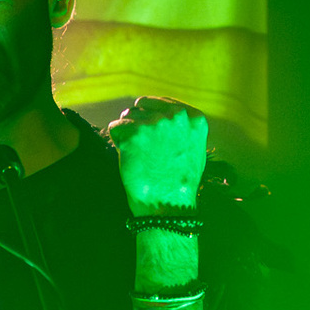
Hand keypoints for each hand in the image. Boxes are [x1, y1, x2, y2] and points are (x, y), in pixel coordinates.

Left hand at [108, 96, 207, 214]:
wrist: (168, 205)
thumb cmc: (180, 182)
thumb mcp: (194, 148)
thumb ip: (183, 128)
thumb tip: (166, 116)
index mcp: (193, 117)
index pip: (161, 103)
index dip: (151, 118)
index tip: (152, 136)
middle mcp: (175, 116)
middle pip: (142, 106)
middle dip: (138, 124)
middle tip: (144, 149)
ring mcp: (153, 124)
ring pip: (127, 116)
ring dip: (127, 133)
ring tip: (139, 156)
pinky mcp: (133, 134)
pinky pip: (114, 128)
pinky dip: (117, 142)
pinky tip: (129, 158)